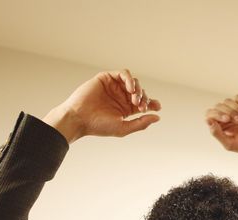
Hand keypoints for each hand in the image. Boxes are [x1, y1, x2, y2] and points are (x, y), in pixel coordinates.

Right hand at [43, 69, 160, 142]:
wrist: (79, 118)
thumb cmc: (98, 126)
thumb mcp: (123, 128)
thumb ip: (141, 123)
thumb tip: (158, 117)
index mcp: (126, 109)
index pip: (144, 103)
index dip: (152, 103)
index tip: (157, 106)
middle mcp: (121, 97)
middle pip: (140, 92)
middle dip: (144, 98)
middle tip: (140, 106)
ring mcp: (114, 87)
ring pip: (134, 82)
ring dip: (138, 89)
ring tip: (135, 98)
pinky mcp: (106, 78)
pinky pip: (123, 73)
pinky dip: (129, 79)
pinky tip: (130, 88)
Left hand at [205, 95, 237, 175]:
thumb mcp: (231, 144)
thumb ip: (218, 134)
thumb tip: (209, 121)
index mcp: (219, 128)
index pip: (210, 114)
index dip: (217, 113)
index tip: (227, 119)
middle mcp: (226, 119)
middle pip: (219, 106)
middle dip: (229, 111)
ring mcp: (235, 112)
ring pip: (228, 101)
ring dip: (236, 108)